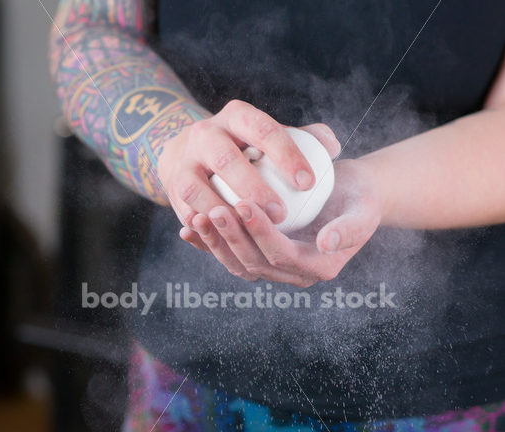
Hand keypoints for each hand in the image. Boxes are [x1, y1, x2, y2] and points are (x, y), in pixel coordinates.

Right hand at [157, 99, 339, 228]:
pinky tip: (229, 242)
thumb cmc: (246, 148)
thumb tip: (331, 148)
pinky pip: (187, 213)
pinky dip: (205, 230)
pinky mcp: (174, 191)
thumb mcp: (270, 135)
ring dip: (226, 213)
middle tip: (281, 214)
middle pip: (227, 160)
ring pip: (199, 190)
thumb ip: (304, 139)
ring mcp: (184, 163)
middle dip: (254, 188)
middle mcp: (205, 135)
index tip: (308, 182)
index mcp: (235, 116)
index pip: (263, 130)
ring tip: (252, 231)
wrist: (193, 154)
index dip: (286, 155)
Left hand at [182, 157, 381, 286]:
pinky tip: (188, 229)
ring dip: (216, 244)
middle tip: (214, 210)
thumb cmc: (360, 197)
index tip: (244, 204)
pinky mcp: (260, 255)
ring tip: (199, 217)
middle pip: (255, 263)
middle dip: (233, 239)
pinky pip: (232, 254)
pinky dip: (209, 245)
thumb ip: (350, 229)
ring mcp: (275, 268)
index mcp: (318, 267)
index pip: (283, 255)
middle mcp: (294, 274)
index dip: (261, 234)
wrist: (348, 195)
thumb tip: (327, 243)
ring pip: (239, 263)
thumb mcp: (365, 209)